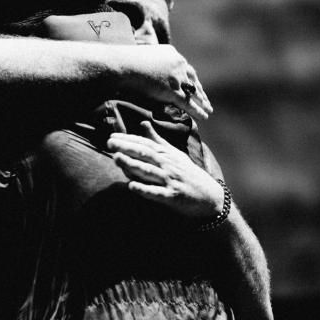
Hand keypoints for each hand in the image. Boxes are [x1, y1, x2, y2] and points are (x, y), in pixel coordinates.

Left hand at [107, 121, 224, 219]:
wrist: (210, 196)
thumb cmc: (188, 173)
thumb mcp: (174, 154)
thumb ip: (157, 140)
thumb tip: (143, 123)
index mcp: (166, 154)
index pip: (145, 144)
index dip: (128, 139)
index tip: (112, 136)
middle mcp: (167, 165)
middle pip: (145, 154)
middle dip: (126, 148)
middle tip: (109, 142)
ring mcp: (170, 180)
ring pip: (148, 171)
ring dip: (132, 164)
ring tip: (116, 158)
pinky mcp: (172, 196)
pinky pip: (156, 193)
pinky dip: (144, 189)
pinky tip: (131, 186)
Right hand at [115, 45, 213, 121]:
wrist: (122, 65)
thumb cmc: (124, 62)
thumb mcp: (142, 59)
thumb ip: (150, 67)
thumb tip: (147, 76)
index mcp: (171, 53)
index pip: (184, 67)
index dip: (189, 78)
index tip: (193, 85)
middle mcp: (178, 63)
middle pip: (193, 79)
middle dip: (199, 90)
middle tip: (206, 100)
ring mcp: (177, 77)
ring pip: (194, 92)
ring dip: (202, 101)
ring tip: (209, 109)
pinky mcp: (173, 90)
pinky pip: (188, 103)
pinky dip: (198, 111)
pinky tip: (205, 116)